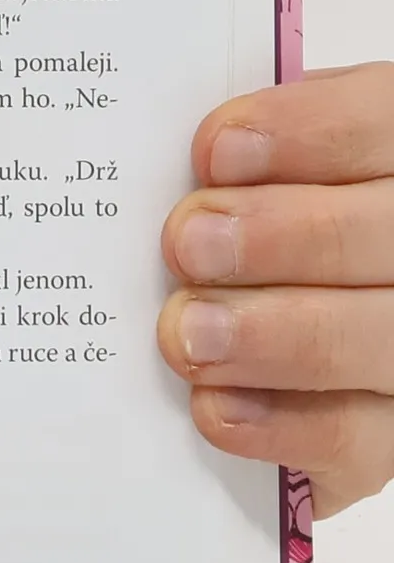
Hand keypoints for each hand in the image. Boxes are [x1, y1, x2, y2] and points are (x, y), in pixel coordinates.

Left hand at [159, 62, 393, 517]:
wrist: (309, 330)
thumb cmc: (271, 233)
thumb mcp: (273, 174)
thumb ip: (256, 159)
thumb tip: (199, 157)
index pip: (386, 122)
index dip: (310, 132)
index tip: (218, 150)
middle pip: (385, 236)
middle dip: (283, 236)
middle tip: (189, 242)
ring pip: (377, 339)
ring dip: (274, 334)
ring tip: (187, 330)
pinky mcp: (390, 440)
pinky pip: (356, 440)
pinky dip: (280, 425)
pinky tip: (213, 406)